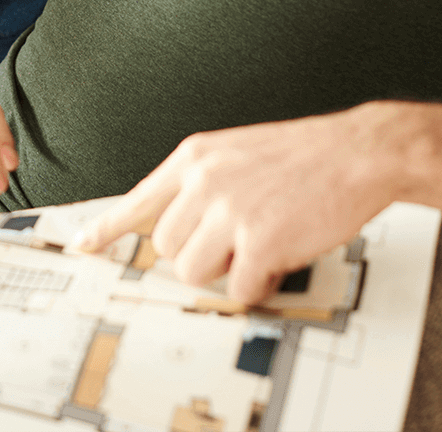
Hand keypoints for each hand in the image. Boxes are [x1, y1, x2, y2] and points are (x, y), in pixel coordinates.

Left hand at [72, 106, 398, 304]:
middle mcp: (203, 181)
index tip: (83, 245)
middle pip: (166, 248)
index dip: (106, 228)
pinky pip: (237, 288)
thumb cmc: (305, 157)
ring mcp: (229, 210)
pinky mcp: (258, 240)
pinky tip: (279, 260)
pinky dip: (257, 285)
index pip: (138, 200)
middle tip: (235, 244)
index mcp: (195, 157)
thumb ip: (204, 185)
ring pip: (193, 271)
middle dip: (198, 256)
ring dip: (225, 271)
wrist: (358, 152)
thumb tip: (179, 229)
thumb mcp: (238, 153)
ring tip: (259, 248)